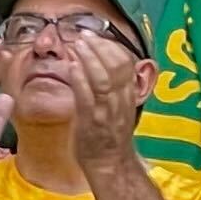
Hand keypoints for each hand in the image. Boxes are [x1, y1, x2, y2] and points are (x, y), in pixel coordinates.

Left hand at [56, 30, 153, 178]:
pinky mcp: (92, 121)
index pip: (126, 65)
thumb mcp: (119, 110)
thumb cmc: (110, 138)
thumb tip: (107, 69)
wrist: (110, 165)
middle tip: (84, 34)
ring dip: (89, 58)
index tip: (97, 36)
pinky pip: (88, 96)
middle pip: (116, 67)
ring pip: (103, 78)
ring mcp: (107, 111)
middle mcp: (121, 101)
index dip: (112, 48)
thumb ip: (115, 90)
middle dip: (100, 48)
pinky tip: (71, 66)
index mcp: (128, 97)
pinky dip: (80, 79)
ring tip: (77, 44)